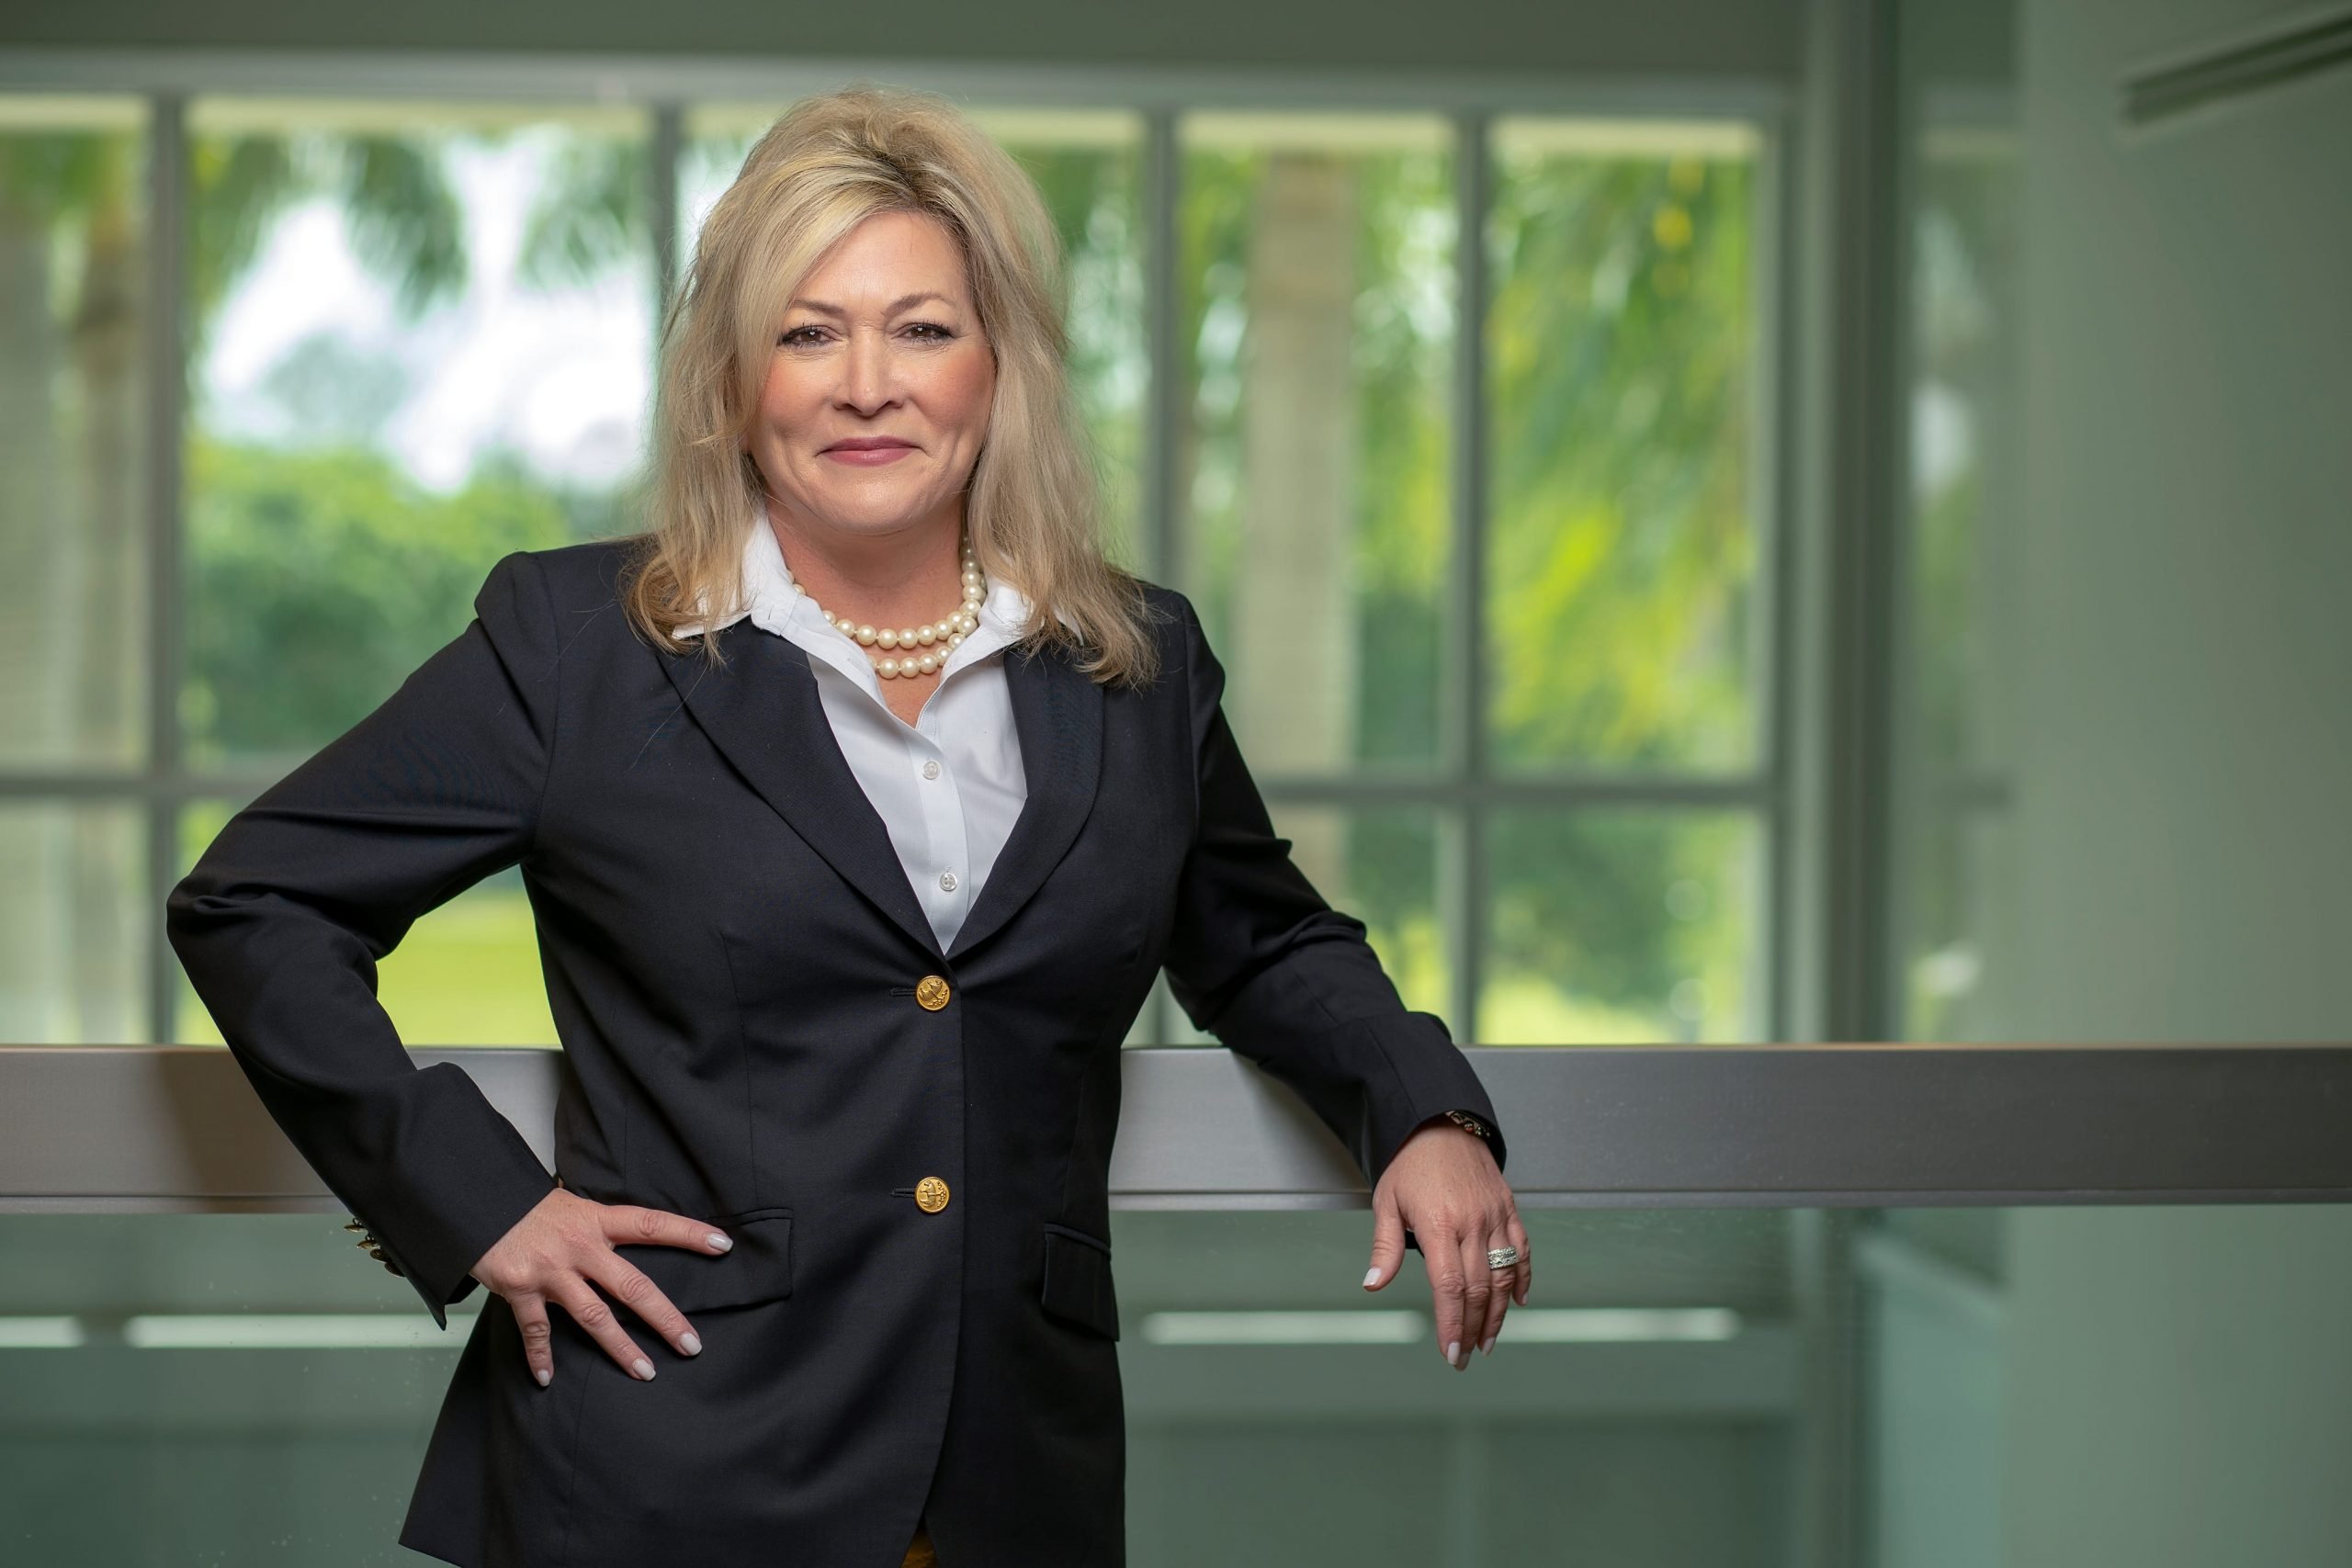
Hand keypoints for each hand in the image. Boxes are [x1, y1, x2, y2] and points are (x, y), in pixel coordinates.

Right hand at [469, 1183, 733, 1387]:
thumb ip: (598, 1223)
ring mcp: (551, 1271)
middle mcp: (580, 1247)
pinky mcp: (520, 1289)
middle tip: (692, 1345)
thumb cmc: (527, 1203)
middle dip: (665, 1318)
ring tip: (646, 1373)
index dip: (689, 1233)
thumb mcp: (571, 1203)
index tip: (723, 1245)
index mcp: (597, 1220)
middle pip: (632, 1286)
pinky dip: (540, 1357)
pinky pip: (536, 1331)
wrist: (476, 1198)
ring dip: (621, 1348)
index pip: (653, 1224)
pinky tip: (547, 1379)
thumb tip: (630, 1228)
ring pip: (594, 1317)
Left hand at [1361, 1114, 1528, 1369]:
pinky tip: (1517, 1301)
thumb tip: (1373, 1285)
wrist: (1443, 1124)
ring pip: (1503, 1276)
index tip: (1451, 1352)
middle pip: (1478, 1289)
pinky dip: (1521, 1278)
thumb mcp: (1387, 1202)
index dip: (1452, 1323)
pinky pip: (1521, 1250)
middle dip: (1473, 1329)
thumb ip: (1385, 1248)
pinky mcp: (1509, 1209)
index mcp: (1438, 1225)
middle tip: (1466, 1355)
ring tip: (1488, 1340)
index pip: (1449, 1287)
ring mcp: (1495, 1217)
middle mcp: (1472, 1223)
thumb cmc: (1411, 1164)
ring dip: (1499, 1314)